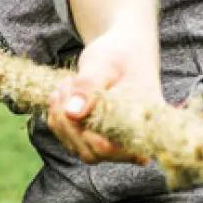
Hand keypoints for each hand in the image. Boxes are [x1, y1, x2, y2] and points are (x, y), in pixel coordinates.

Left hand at [46, 29, 162, 164]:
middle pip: (94, 153)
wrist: (123, 50)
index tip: (76, 102)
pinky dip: (59, 120)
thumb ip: (89, 86)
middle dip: (70, 122)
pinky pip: (71, 140)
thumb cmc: (119, 53)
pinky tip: (61, 94)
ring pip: (80, 148)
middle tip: (67, 84)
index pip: (117, 149)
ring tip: (66, 85)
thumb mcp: (103, 63)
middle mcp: (132, 138)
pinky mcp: (97, 137)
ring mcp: (114, 141)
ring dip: (62, 120)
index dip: (92, 135)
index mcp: (144, 122)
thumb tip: (73, 114)